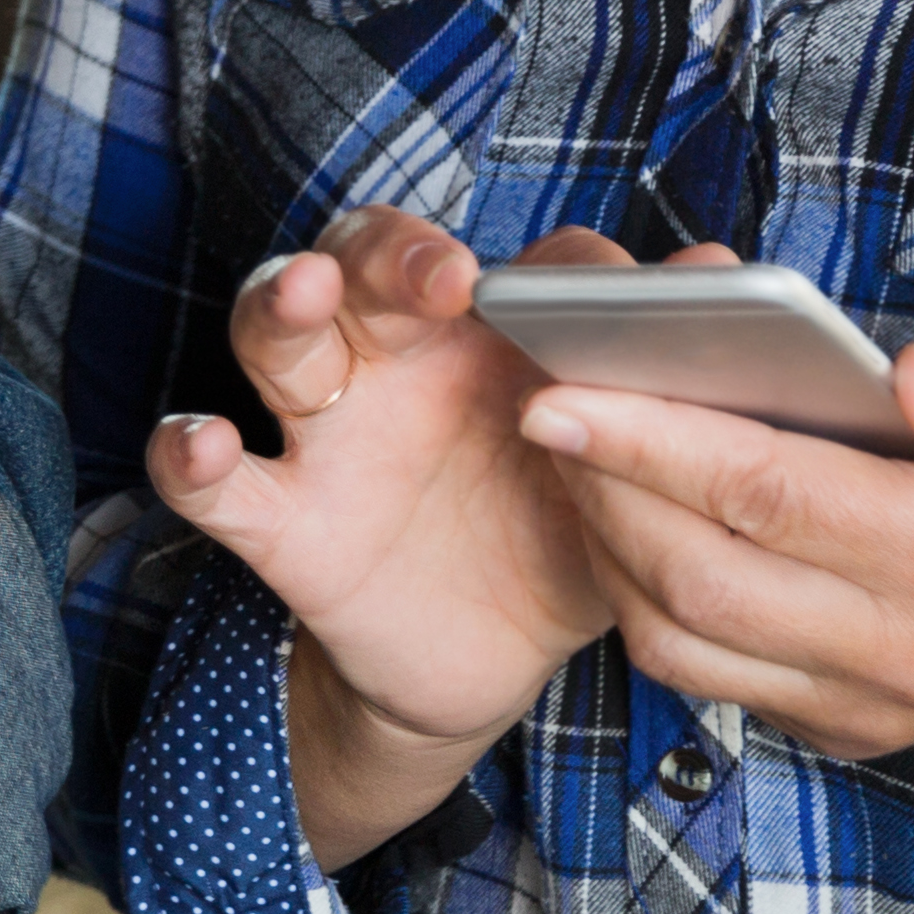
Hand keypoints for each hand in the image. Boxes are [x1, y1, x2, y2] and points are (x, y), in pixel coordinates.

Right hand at [163, 213, 632, 761]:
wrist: (481, 662)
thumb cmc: (555, 535)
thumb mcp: (618, 470)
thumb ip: (659, 390)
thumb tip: (719, 283)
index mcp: (484, 341)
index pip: (504, 264)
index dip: (544, 263)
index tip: (599, 285)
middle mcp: (396, 362)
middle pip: (364, 262)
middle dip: (394, 251)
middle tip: (443, 277)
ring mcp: (329, 436)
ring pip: (276, 338)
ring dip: (282, 303)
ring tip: (306, 296)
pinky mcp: (285, 524)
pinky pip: (220, 483)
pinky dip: (194, 455)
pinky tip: (205, 447)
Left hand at [519, 334, 913, 783]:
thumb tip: (911, 376)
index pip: (767, 493)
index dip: (651, 442)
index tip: (559, 391)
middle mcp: (903, 648)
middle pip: (701, 573)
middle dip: (602, 490)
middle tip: (540, 410)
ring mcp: (871, 703)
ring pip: (686, 642)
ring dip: (607, 551)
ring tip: (571, 460)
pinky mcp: (849, 728)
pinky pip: (713, 678)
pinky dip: (646, 605)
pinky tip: (627, 525)